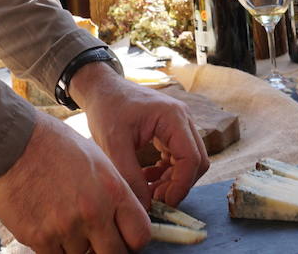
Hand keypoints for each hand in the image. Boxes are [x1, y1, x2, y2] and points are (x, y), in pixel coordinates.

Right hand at [0, 111, 150, 253]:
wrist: (14, 143)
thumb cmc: (55, 145)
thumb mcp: (97, 159)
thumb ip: (112, 193)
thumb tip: (121, 219)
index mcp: (113, 190)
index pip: (140, 235)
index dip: (133, 241)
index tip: (124, 239)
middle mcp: (94, 212)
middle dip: (107, 250)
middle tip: (96, 241)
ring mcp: (67, 227)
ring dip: (76, 247)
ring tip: (64, 222)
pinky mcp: (40, 237)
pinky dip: (54, 249)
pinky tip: (48, 227)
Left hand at [72, 61, 208, 205]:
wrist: (101, 89)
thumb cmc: (106, 108)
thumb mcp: (113, 144)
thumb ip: (130, 176)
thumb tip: (145, 207)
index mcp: (173, 117)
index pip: (191, 158)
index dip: (181, 185)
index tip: (163, 204)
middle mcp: (182, 119)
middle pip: (196, 161)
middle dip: (178, 185)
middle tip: (155, 200)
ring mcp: (178, 124)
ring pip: (188, 161)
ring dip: (172, 180)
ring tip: (148, 192)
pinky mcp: (170, 130)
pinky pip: (177, 157)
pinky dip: (166, 172)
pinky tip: (146, 179)